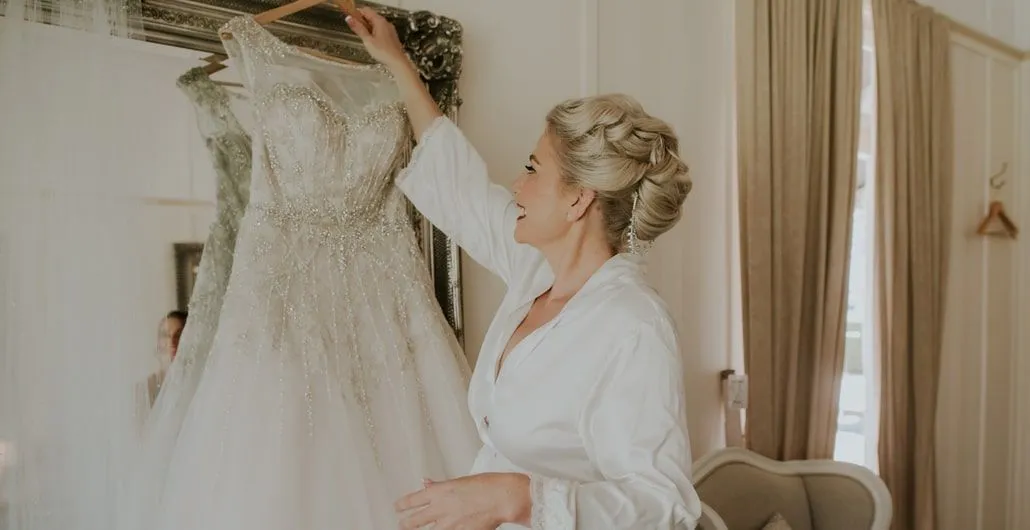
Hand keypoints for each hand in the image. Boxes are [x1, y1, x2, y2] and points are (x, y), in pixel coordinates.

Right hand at [345, 7, 409, 70]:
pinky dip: (375, 33)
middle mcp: (386, 23)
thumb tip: (349, 19)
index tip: (352, 21)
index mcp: (380, 21)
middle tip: (358, 32)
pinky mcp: (391, 36)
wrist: (397, 61)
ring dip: (368, 29)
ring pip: (376, 24)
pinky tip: (373, 42)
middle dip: (362, 22)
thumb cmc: (384, 52)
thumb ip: (358, 28)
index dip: (357, 14)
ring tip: (366, 39)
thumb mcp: (367, 40)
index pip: (366, 10)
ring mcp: (389, 29)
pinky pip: (381, 30)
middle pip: (371, 17)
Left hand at [395, 473, 531, 529]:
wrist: (502, 498)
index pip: (411, 501)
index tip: (398, 507)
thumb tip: (426, 483)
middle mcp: (440, 509)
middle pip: (413, 521)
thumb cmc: (487, 486)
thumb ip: (439, 485)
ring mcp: (449, 524)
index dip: (401, 505)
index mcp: (438, 492)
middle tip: (403, 524)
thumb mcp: (459, 481)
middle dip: (405, 524)